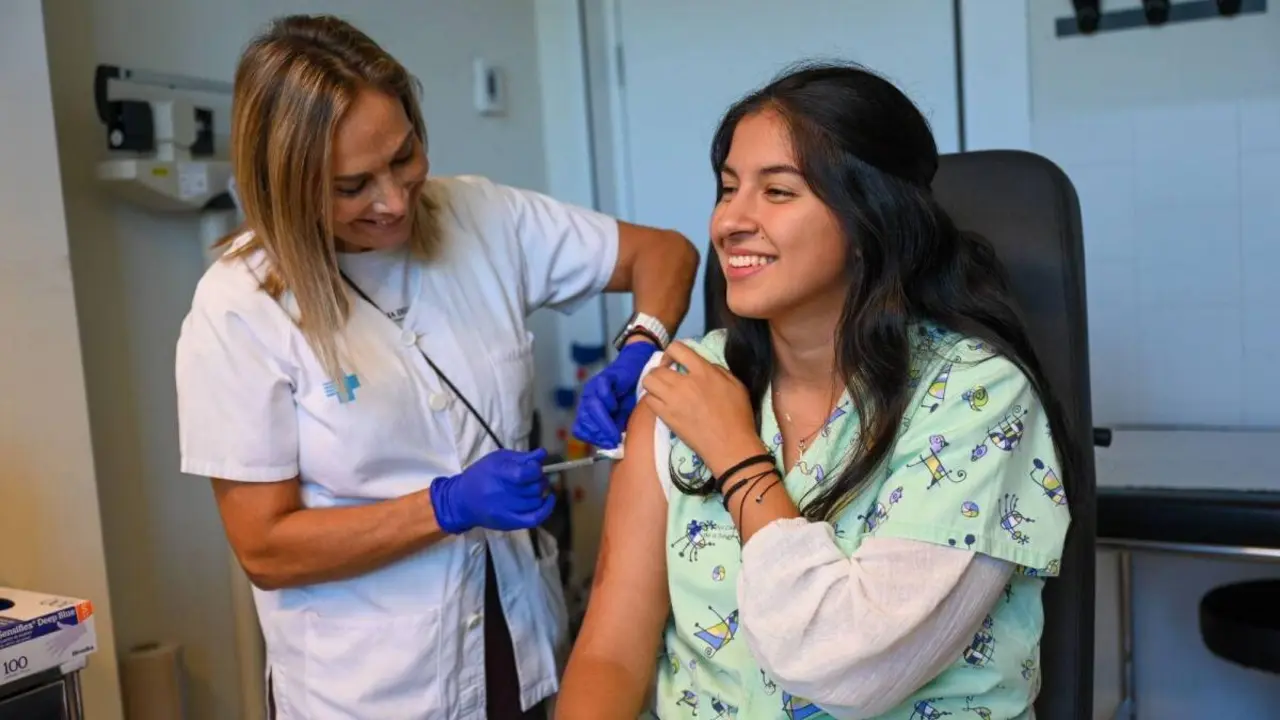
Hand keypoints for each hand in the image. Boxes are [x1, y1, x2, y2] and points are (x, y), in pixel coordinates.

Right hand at [429, 448, 554, 533]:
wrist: (462, 501)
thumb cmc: (480, 475)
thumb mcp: (497, 459)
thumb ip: (521, 457)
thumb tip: (543, 454)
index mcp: (498, 474)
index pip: (525, 474)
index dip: (536, 469)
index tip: (533, 466)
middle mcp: (503, 494)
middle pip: (534, 488)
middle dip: (540, 479)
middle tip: (535, 476)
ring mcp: (507, 511)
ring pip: (536, 501)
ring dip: (541, 492)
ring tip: (535, 486)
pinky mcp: (510, 523)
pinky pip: (535, 518)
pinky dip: (546, 509)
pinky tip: (548, 499)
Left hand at [572, 340, 659, 448]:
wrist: (638, 369)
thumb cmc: (630, 394)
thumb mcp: (623, 416)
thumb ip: (615, 428)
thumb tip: (612, 444)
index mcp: (588, 410)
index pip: (581, 429)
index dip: (593, 438)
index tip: (608, 445)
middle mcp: (587, 399)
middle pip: (584, 421)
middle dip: (599, 433)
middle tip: (614, 440)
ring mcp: (593, 388)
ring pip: (591, 408)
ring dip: (604, 421)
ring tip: (616, 428)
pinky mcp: (604, 377)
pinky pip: (602, 393)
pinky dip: (609, 402)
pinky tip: (617, 405)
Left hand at [640, 342, 762, 474]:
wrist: (730, 445)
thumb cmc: (738, 416)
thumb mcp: (736, 384)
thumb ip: (718, 370)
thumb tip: (703, 365)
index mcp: (703, 371)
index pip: (677, 349)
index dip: (671, 352)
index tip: (674, 361)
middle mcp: (684, 382)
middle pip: (657, 367)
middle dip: (660, 369)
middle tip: (667, 377)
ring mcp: (672, 400)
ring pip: (648, 382)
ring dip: (653, 383)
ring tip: (661, 389)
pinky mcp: (666, 417)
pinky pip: (648, 400)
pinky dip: (652, 399)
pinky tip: (661, 403)